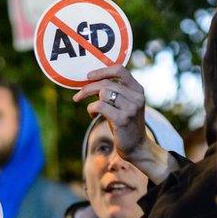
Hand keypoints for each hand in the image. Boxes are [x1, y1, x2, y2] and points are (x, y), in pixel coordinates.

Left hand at [72, 65, 174, 184]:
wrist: (137, 147)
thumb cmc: (126, 124)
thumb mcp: (124, 105)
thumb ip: (115, 92)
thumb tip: (90, 80)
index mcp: (138, 90)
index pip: (120, 70)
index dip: (102, 71)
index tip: (89, 76)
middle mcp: (136, 97)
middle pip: (106, 83)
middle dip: (88, 88)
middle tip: (78, 96)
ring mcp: (131, 108)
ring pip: (103, 92)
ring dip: (91, 100)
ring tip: (92, 110)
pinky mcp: (122, 119)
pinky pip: (100, 106)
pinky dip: (91, 109)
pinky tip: (92, 115)